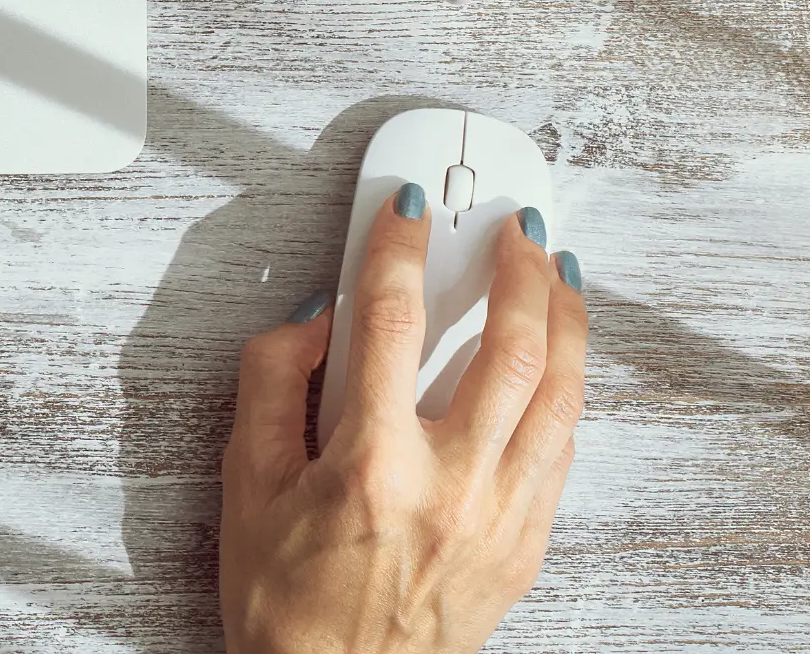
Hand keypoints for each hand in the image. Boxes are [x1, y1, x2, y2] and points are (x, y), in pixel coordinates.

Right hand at [220, 193, 587, 653]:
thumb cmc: (285, 601)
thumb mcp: (245, 484)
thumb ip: (270, 384)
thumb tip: (313, 321)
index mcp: (372, 466)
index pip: (392, 323)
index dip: (399, 249)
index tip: (408, 209)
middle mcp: (451, 487)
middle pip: (511, 350)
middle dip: (519, 272)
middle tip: (515, 227)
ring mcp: (501, 518)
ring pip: (561, 396)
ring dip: (565, 321)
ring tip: (557, 274)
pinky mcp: (526, 545)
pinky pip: (562, 448)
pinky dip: (564, 390)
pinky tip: (556, 362)